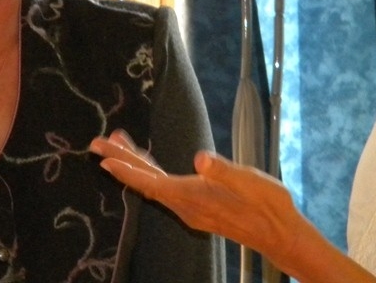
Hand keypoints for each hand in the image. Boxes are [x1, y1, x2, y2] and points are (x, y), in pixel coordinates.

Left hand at [89, 130, 297, 255]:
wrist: (279, 232)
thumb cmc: (266, 204)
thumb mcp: (249, 181)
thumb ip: (223, 170)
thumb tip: (201, 158)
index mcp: (193, 196)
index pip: (152, 182)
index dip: (127, 170)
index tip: (104, 159)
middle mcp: (186, 204)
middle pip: (146, 181)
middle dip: (121, 161)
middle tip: (97, 143)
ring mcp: (190, 206)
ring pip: (154, 183)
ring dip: (134, 164)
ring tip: (117, 143)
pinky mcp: (197, 205)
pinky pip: (165, 186)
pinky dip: (151, 171)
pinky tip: (148, 161)